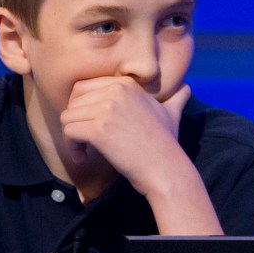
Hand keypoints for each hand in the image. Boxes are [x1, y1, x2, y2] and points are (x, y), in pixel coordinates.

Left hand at [60, 76, 190, 195]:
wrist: (166, 168)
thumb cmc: (166, 145)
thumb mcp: (172, 114)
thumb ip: (175, 98)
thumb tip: (186, 89)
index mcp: (126, 84)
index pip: (84, 87)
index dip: (82, 108)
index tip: (91, 127)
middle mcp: (116, 91)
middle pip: (73, 100)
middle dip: (74, 121)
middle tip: (83, 140)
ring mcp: (107, 109)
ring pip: (67, 116)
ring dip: (71, 136)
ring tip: (83, 151)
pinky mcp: (99, 129)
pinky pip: (68, 132)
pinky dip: (71, 147)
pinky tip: (82, 158)